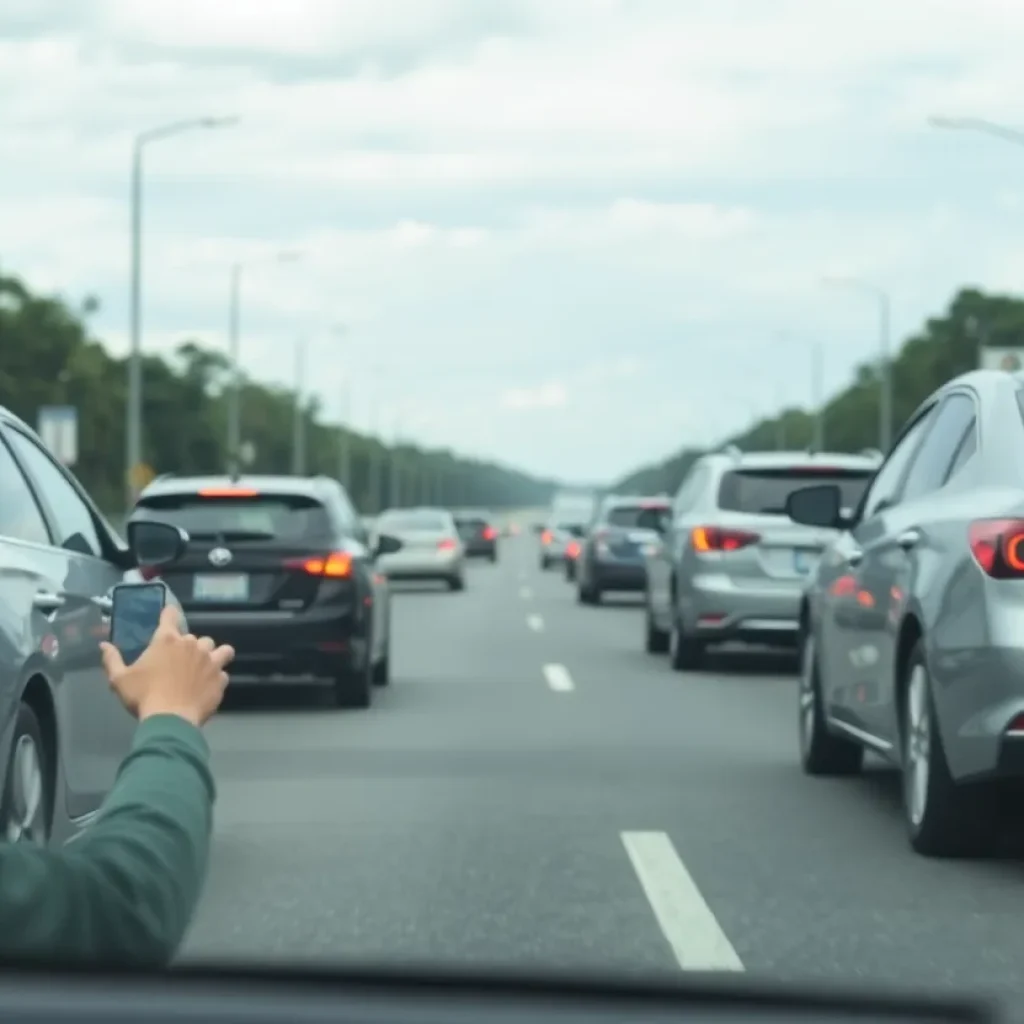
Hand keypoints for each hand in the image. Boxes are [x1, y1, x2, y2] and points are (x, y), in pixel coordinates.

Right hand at [99, 605, 234, 727]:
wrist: (171, 720)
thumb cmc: (143, 696)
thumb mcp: (119, 679)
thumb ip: (112, 659)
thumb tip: (103, 645)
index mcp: (168, 640)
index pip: (170, 616)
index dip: (170, 613)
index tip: (170, 613)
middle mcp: (193, 645)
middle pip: (196, 638)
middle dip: (189, 647)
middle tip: (180, 662)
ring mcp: (211, 661)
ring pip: (220, 650)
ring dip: (213, 655)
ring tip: (206, 666)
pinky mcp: (220, 678)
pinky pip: (223, 673)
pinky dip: (217, 678)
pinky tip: (208, 686)